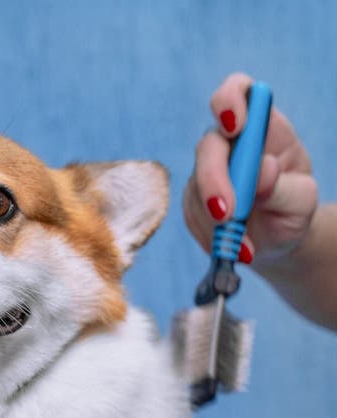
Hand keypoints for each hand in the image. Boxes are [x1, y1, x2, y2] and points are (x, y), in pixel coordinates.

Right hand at [183, 72, 317, 266]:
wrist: (278, 240)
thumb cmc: (292, 211)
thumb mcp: (301, 200)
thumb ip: (284, 186)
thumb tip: (262, 171)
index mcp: (260, 126)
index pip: (237, 93)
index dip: (229, 102)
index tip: (234, 127)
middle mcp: (228, 143)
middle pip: (208, 146)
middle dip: (214, 179)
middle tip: (227, 215)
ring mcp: (205, 172)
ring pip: (196, 187)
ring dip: (216, 221)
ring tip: (245, 247)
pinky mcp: (193, 201)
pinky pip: (193, 216)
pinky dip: (212, 237)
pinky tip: (234, 248)